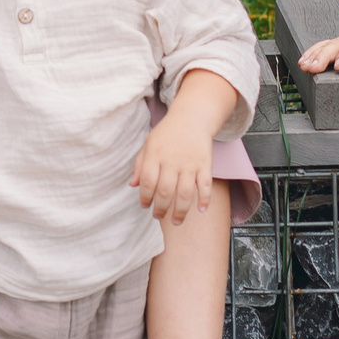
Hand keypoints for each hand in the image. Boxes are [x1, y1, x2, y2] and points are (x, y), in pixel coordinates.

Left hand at [133, 108, 213, 224]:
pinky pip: (205, 185)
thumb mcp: (148, 144)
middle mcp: (172, 161)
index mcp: (155, 155)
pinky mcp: (205, 164)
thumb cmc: (167, 133)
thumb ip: (139, 164)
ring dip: (180, 211)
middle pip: (165, 192)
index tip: (145, 206)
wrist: (192, 117)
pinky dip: (205, 199)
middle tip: (158, 216)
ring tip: (176, 221)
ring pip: (185, 193)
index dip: (144, 197)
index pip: (147, 182)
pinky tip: (201, 210)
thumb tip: (132, 185)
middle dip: (160, 209)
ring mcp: (190, 163)